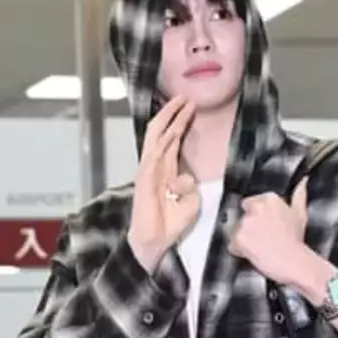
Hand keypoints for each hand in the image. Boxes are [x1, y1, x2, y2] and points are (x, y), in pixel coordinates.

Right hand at [128, 96, 199, 270]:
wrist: (156, 239)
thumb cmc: (172, 222)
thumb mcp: (192, 203)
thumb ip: (191, 187)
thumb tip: (185, 177)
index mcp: (167, 170)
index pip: (173, 140)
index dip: (181, 123)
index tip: (191, 107)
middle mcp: (156, 166)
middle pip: (163, 132)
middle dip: (174, 114)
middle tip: (186, 97)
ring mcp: (149, 170)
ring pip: (158, 137)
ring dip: (169, 119)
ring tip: (181, 103)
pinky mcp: (145, 177)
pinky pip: (154, 155)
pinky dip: (162, 141)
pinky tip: (172, 127)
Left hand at [228, 179, 308, 283]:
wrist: (294, 262)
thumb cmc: (297, 240)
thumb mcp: (300, 214)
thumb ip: (299, 195)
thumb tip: (303, 181)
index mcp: (269, 199)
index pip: (250, 203)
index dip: (256, 216)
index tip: (264, 225)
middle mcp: (256, 208)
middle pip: (242, 217)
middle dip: (249, 227)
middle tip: (263, 239)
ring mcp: (246, 223)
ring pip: (236, 230)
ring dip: (244, 239)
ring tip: (260, 248)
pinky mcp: (239, 238)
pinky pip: (233, 245)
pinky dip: (240, 251)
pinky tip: (254, 254)